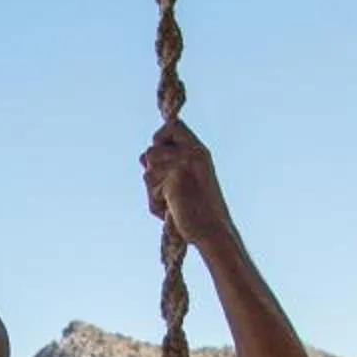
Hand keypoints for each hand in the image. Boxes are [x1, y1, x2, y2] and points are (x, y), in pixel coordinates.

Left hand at [140, 121, 234, 249]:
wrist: (213, 230)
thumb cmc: (199, 210)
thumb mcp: (185, 180)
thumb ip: (166, 164)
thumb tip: (142, 157)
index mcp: (199, 150)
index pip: (172, 125)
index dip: (160, 138)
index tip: (161, 159)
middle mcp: (192, 153)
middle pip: (151, 151)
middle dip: (152, 173)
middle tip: (171, 191)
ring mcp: (184, 164)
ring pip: (147, 170)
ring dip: (154, 191)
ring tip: (174, 202)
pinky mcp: (174, 178)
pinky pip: (150, 189)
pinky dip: (156, 204)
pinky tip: (173, 210)